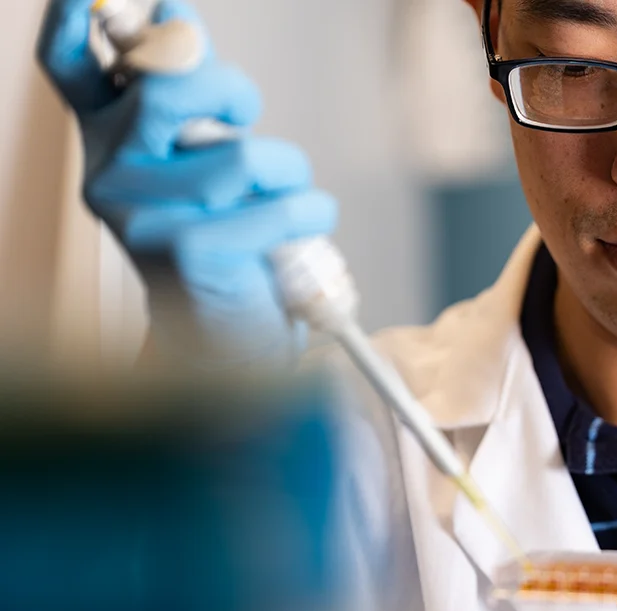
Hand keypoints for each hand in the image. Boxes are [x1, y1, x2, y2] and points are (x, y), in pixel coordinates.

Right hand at [37, 0, 337, 366]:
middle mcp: (108, 174)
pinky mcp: (187, 251)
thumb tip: (174, 9)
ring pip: (243, 153)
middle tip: (246, 116)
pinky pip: (281, 204)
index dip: (77, 19)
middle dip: (232, 89)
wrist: (223, 338)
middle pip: (169, 86)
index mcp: (105, 142)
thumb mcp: (196, 162)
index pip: (71, 67)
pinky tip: (298, 233)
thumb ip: (185, 96)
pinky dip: (310, 213)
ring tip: (282, 200)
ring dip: (288, 172)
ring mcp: (143, 215)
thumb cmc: (219, 243)